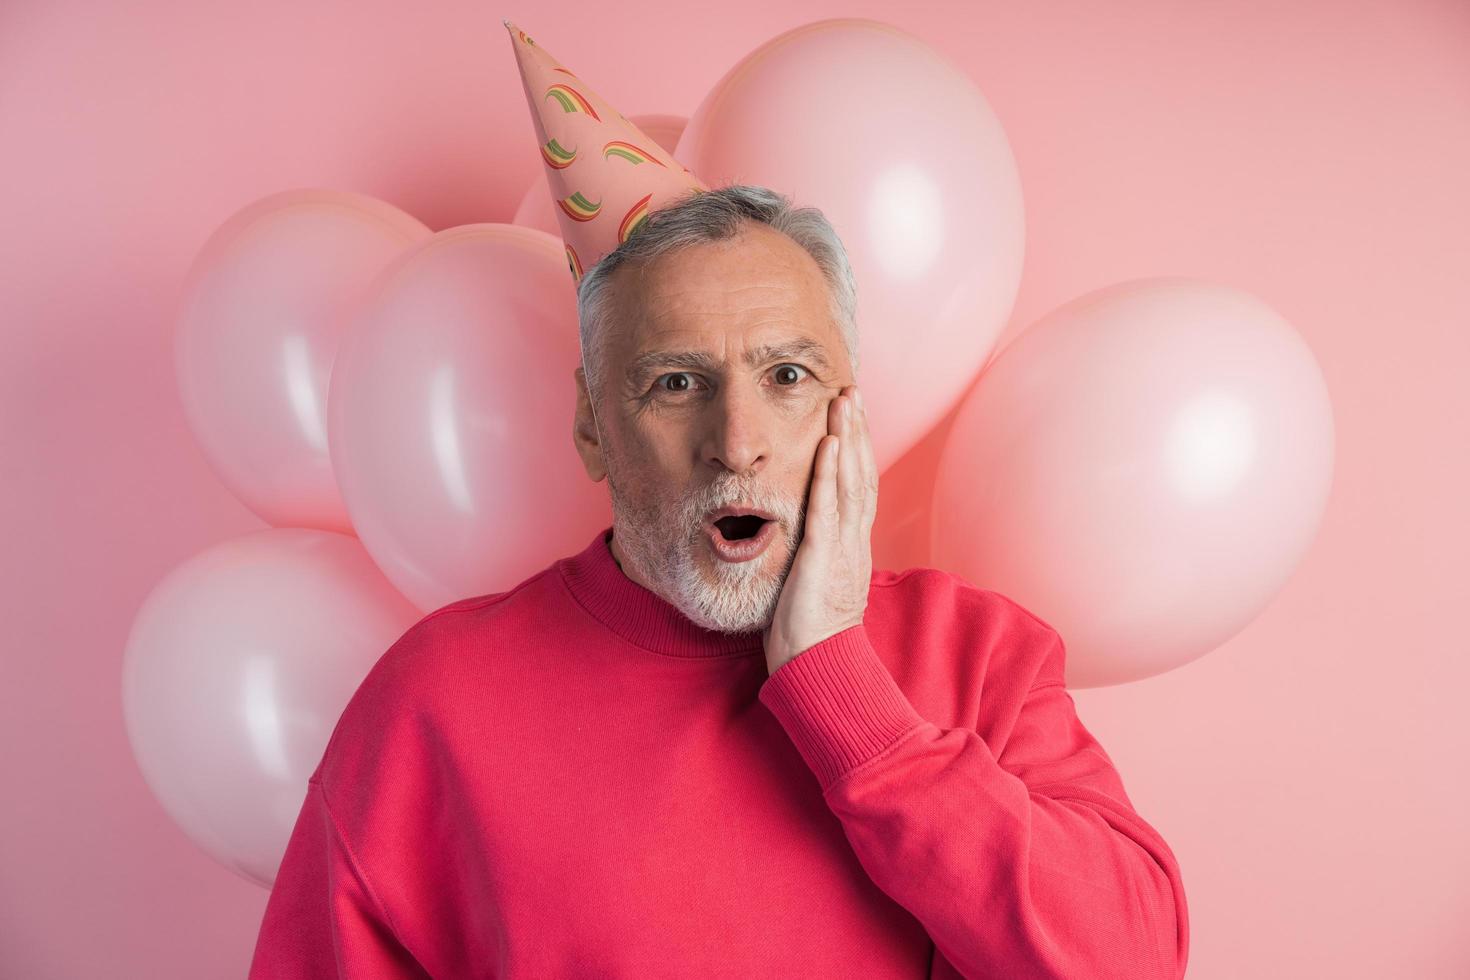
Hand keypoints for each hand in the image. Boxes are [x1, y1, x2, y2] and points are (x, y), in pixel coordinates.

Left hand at [763, 384, 878, 675]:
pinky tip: (829, 445)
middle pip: (861, 475)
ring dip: (848, 437)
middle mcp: (853, 541)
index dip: (857, 449)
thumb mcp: (816, 584)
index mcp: (851, 546)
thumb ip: (816, 556)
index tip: (851, 415)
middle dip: (857, 430)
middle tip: (852, 390)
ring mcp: (841, 547)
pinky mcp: (823, 558)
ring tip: (844, 401)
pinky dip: (829, 473)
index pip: (858, 487)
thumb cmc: (810, 635)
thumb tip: (805, 537)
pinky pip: (828, 508)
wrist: (818, 669)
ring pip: (850, 483)